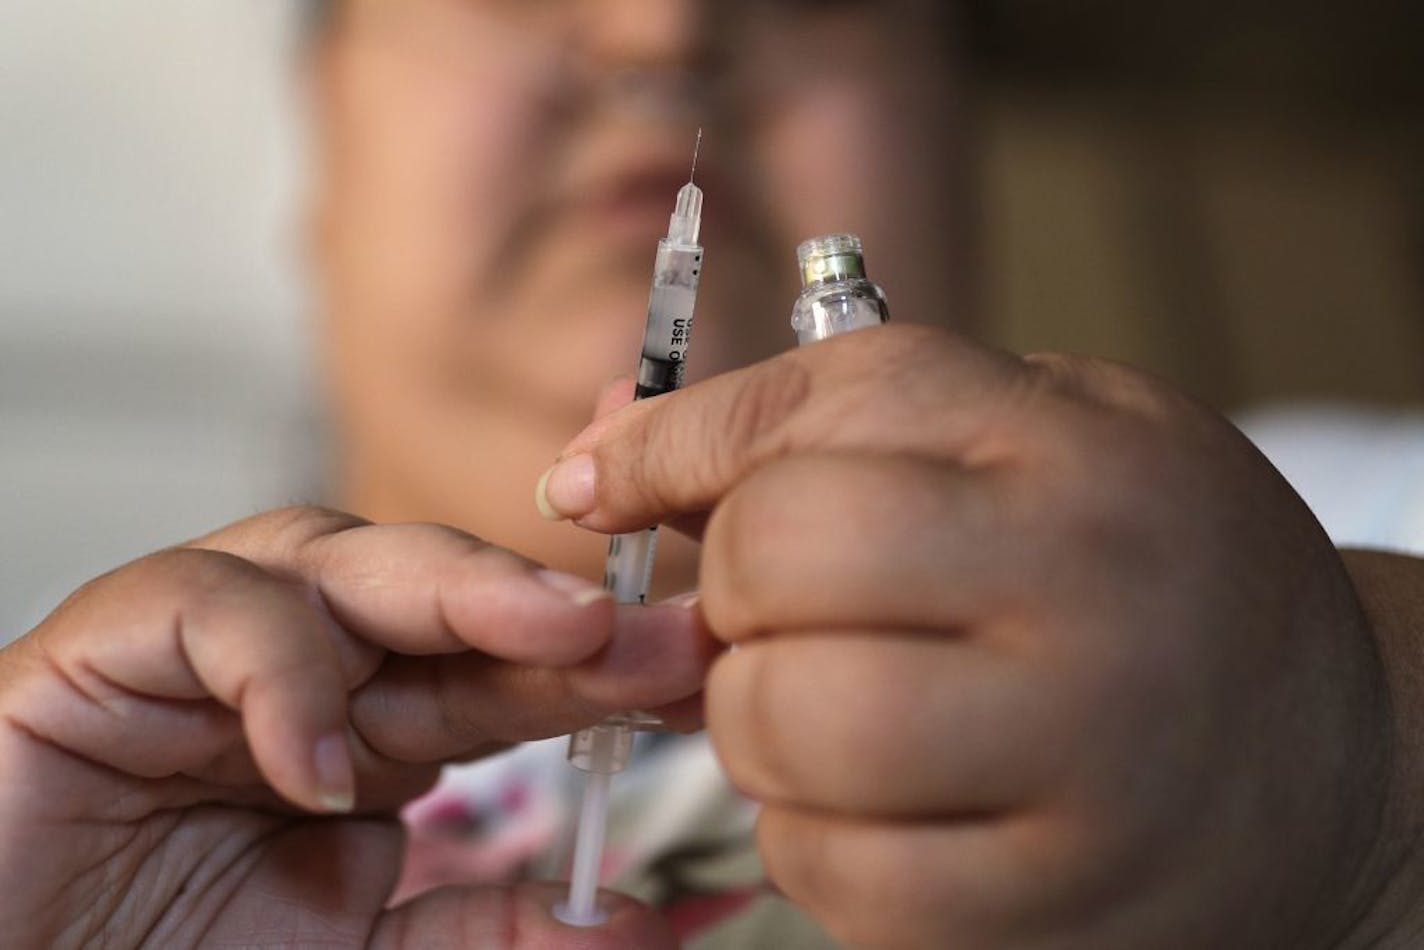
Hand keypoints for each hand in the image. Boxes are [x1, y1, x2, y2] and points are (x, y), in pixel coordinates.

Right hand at [0, 506, 705, 947]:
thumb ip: (486, 928)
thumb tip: (638, 923)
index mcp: (371, 725)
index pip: (501, 668)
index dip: (597, 666)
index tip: (693, 672)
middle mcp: (304, 665)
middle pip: (439, 593)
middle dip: (550, 609)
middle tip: (649, 633)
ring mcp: (206, 644)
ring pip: (338, 558)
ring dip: (454, 593)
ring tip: (551, 644)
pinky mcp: (104, 647)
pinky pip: (204, 610)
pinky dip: (274, 673)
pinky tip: (313, 766)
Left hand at [536, 324, 1395, 947]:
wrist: (1334, 754)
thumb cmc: (1141, 569)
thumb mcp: (1025, 440)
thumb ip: (816, 430)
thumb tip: (588, 470)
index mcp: (1070, 448)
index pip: (806, 416)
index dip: (673, 453)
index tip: (608, 486)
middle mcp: (1086, 589)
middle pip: (772, 564)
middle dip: (729, 597)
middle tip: (780, 617)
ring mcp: (1083, 760)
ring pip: (783, 728)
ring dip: (758, 725)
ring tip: (837, 709)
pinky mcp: (1058, 904)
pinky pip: (834, 875)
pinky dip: (813, 841)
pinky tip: (886, 808)